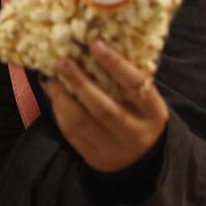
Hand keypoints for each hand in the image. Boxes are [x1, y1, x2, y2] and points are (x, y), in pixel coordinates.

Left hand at [41, 41, 168, 172]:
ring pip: (81, 123)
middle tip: (63, 63)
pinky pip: (72, 134)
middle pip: (104, 108)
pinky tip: (55, 98)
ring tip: (51, 80)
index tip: (95, 45)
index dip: (115, 64)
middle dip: (79, 83)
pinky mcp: (96, 159)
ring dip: (61, 98)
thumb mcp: (144, 100)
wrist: (145, 160)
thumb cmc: (140, 116)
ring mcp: (114, 149)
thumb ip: (126, 80)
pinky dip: (60, 114)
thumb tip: (94, 46)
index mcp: (153, 113)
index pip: (135, 85)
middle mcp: (135, 133)